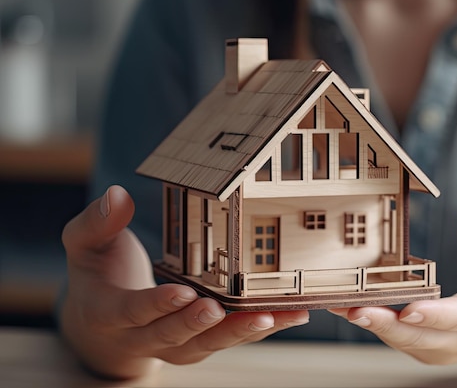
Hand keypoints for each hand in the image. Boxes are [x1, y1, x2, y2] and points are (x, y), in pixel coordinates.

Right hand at [61, 185, 308, 378]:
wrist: (102, 326)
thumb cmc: (97, 276)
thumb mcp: (85, 245)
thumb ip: (97, 222)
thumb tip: (117, 194)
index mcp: (108, 311)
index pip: (130, 311)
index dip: (156, 304)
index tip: (182, 292)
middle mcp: (141, 336)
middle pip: (171, 336)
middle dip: (198, 323)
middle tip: (221, 309)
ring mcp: (172, 345)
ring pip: (206, 345)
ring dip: (240, 333)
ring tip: (275, 316)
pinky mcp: (197, 344)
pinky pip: (226, 340)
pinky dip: (256, 330)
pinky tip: (288, 315)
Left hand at [329, 201, 456, 378]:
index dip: (436, 314)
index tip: (411, 308)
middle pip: (422, 337)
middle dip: (387, 325)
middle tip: (354, 310)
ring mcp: (441, 350)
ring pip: (404, 342)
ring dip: (372, 325)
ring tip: (338, 304)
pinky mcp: (425, 350)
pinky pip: (398, 339)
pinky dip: (374, 325)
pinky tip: (347, 306)